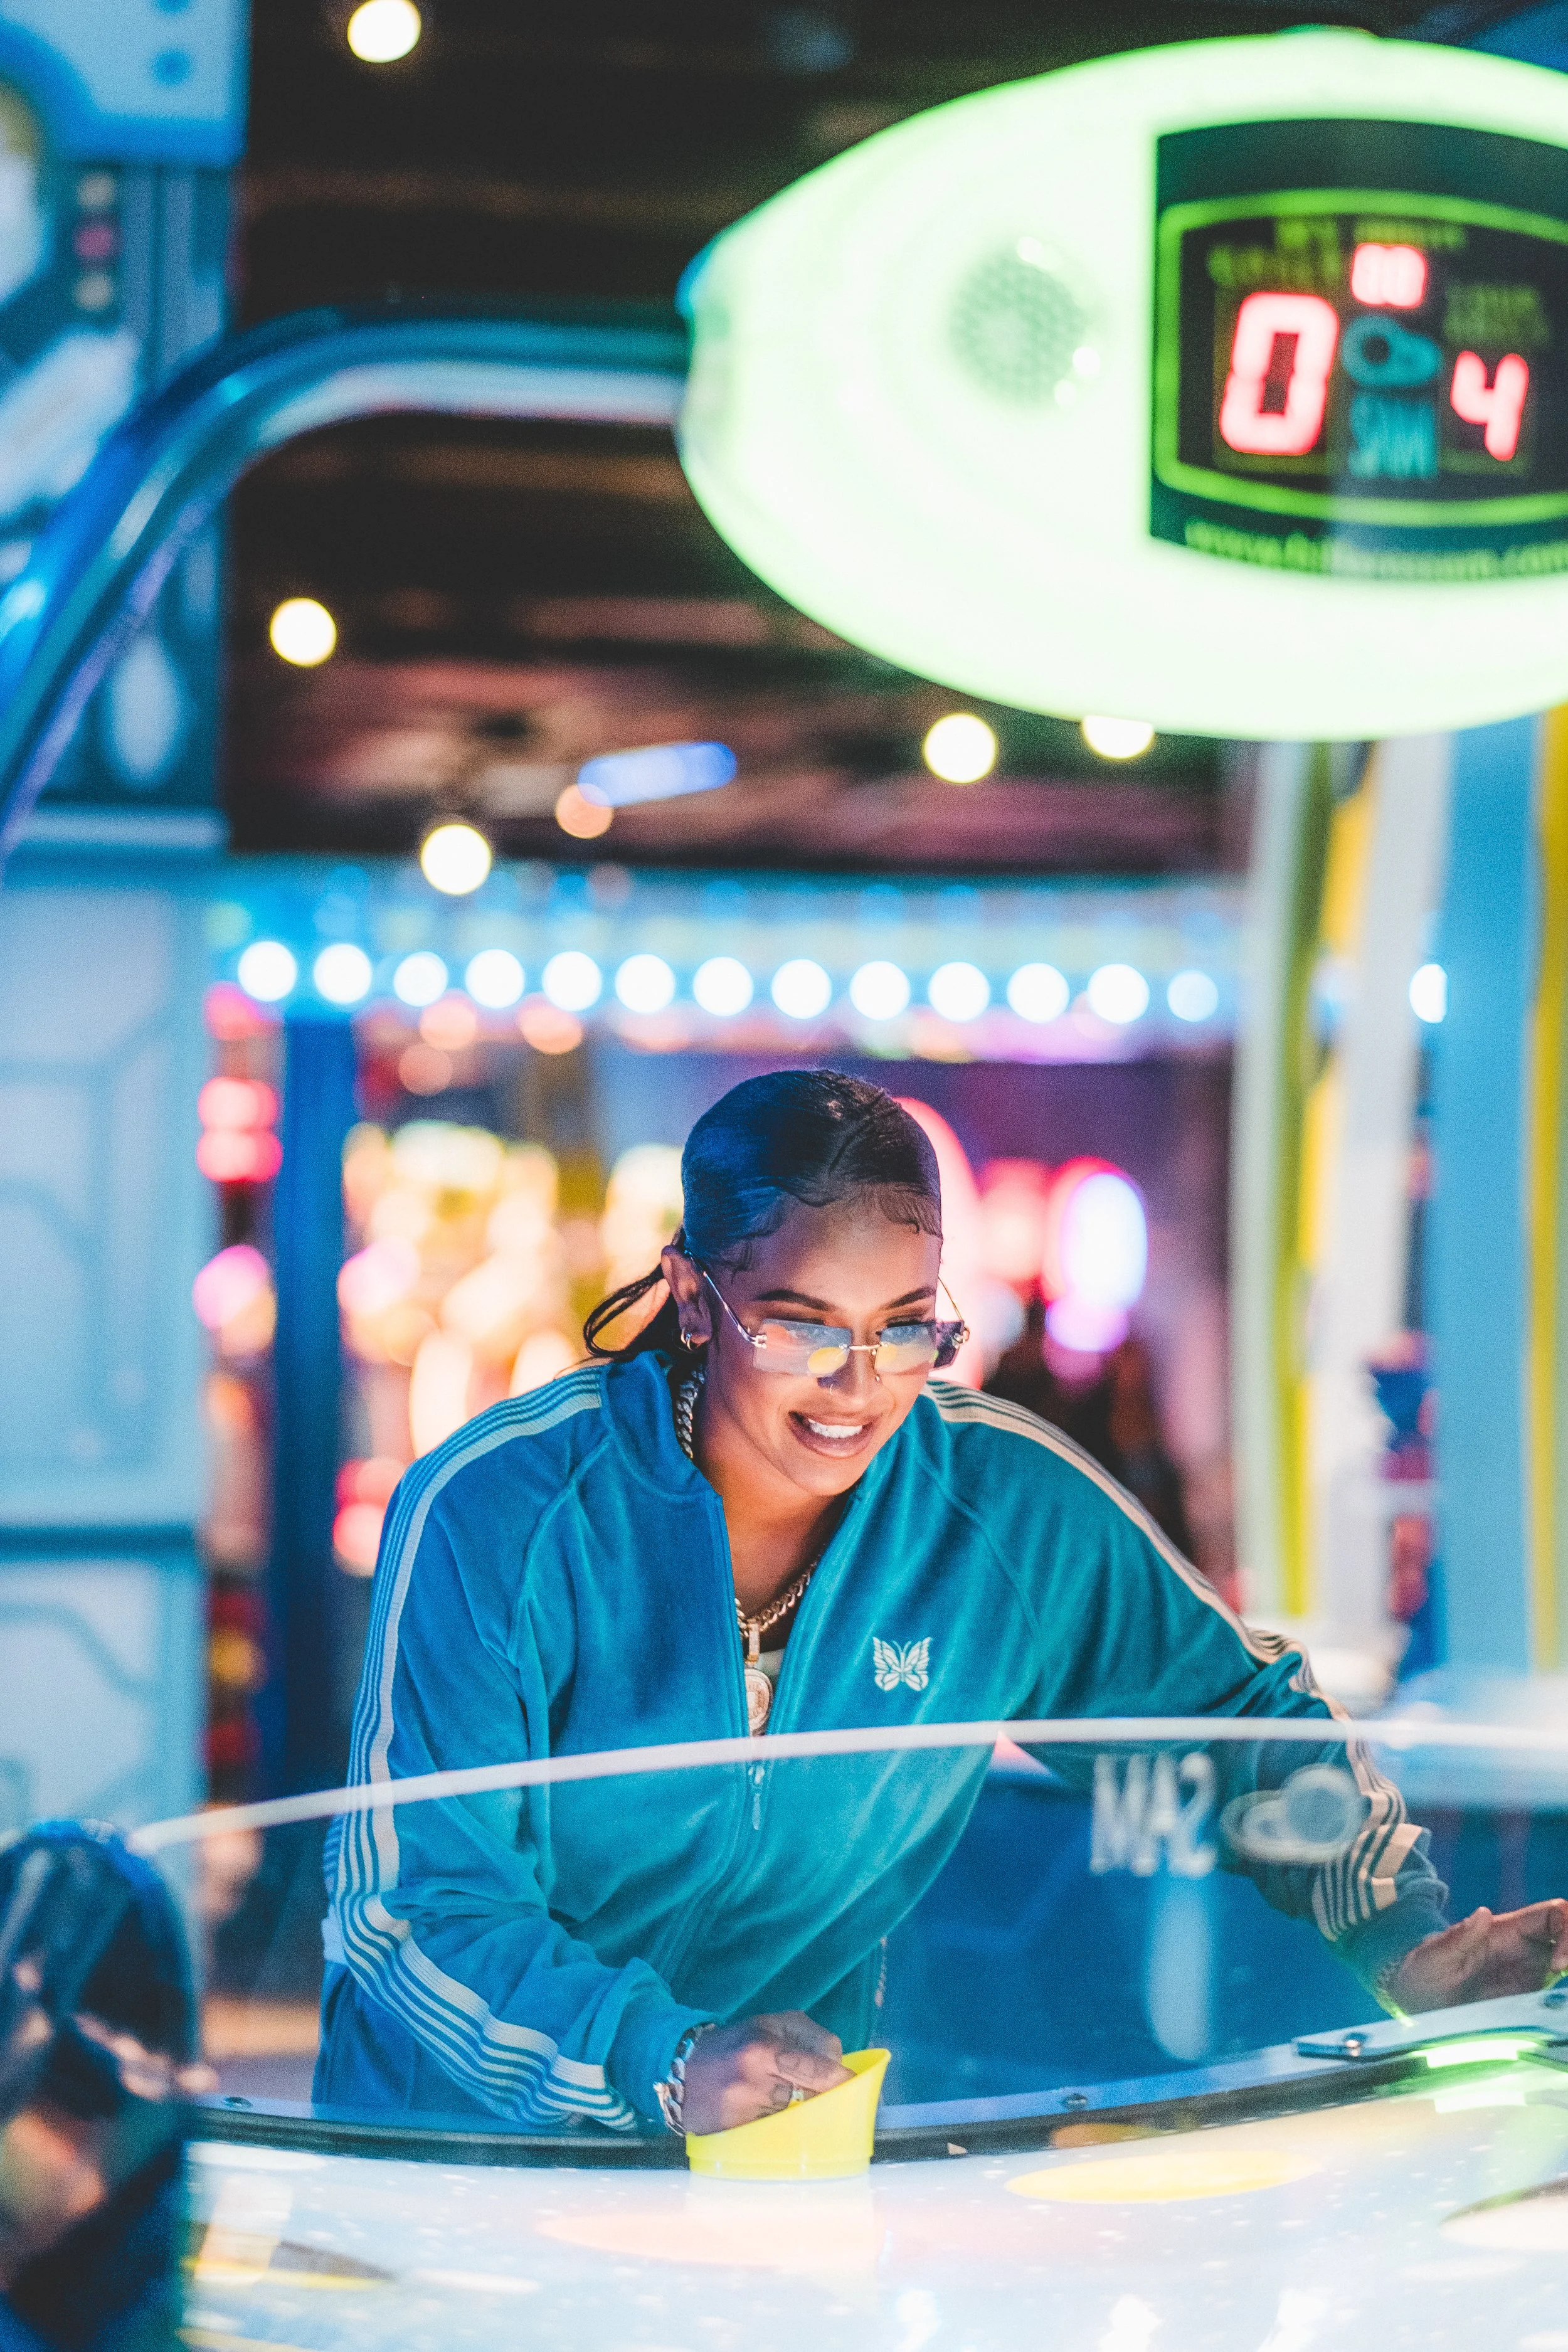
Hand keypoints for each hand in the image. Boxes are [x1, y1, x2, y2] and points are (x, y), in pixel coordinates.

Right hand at [680, 2010, 851, 2135]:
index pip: (816, 2069)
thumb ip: (807, 2035)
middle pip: (807, 2095)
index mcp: (764, 2047)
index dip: (839, 2079)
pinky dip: (771, 2123)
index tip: (851, 2083)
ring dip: (788, 2107)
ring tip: (766, 2093)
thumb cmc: (733, 2043)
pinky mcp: (735, 2134)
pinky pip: (770, 2131)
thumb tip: (838, 2063)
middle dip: (814, 2092)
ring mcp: (745, 2111)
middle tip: (809, 2087)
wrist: (679, 2069)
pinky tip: (755, 2110)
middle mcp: (755, 2080)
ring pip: (790, 2114)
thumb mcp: (767, 2024)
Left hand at [1384, 1900, 1567, 2012]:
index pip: (1553, 1915)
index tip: (1558, 1965)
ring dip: (1567, 1977)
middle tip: (1565, 1981)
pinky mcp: (1530, 2000)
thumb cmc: (1421, 1976)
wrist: (1415, 2007)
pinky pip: (1557, 1994)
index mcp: (1506, 1932)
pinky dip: (1561, 2000)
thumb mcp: (1434, 1959)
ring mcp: (1530, 1975)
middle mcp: (1525, 1950)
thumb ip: (1458, 1939)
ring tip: (1562, 2003)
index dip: (1567, 1932)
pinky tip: (1558, 2014)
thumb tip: (1484, 1914)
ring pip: (1565, 1966)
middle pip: (1567, 1937)